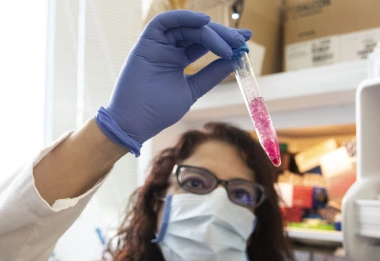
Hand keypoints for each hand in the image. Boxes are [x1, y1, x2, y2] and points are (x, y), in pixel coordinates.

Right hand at [102, 10, 251, 144]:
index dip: (224, 41)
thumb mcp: (192, 90)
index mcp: (177, 60)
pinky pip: (165, 21)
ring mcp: (157, 44)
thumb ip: (210, 74)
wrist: (135, 123)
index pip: (204, 44)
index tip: (244, 43)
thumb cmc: (158, 111)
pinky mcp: (146, 42)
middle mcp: (168, 49)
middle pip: (198, 32)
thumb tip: (234, 59)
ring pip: (186, 26)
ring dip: (209, 30)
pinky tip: (204, 22)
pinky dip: (184, 17)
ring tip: (228, 41)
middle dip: (221, 34)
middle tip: (240, 40)